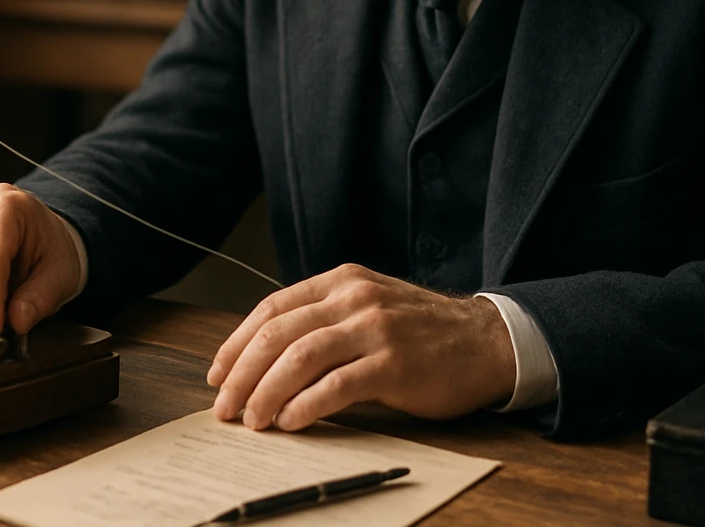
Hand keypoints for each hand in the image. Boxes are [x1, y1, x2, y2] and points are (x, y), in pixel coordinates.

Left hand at [206, 263, 514, 430]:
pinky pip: (337, 385)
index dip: (237, 343)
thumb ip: (323, 321)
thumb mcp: (368, 308)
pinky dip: (306, 405)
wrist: (486, 341)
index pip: (272, 308)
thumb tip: (264, 362)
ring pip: (300, 357)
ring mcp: (375, 328)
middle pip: (278, 333)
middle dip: (243, 373)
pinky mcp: (395, 363)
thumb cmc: (421, 332)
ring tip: (252, 420)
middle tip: (224, 406)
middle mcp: (354, 298)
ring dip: (267, 392)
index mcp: (341, 282)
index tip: (218, 374)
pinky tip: (290, 421)